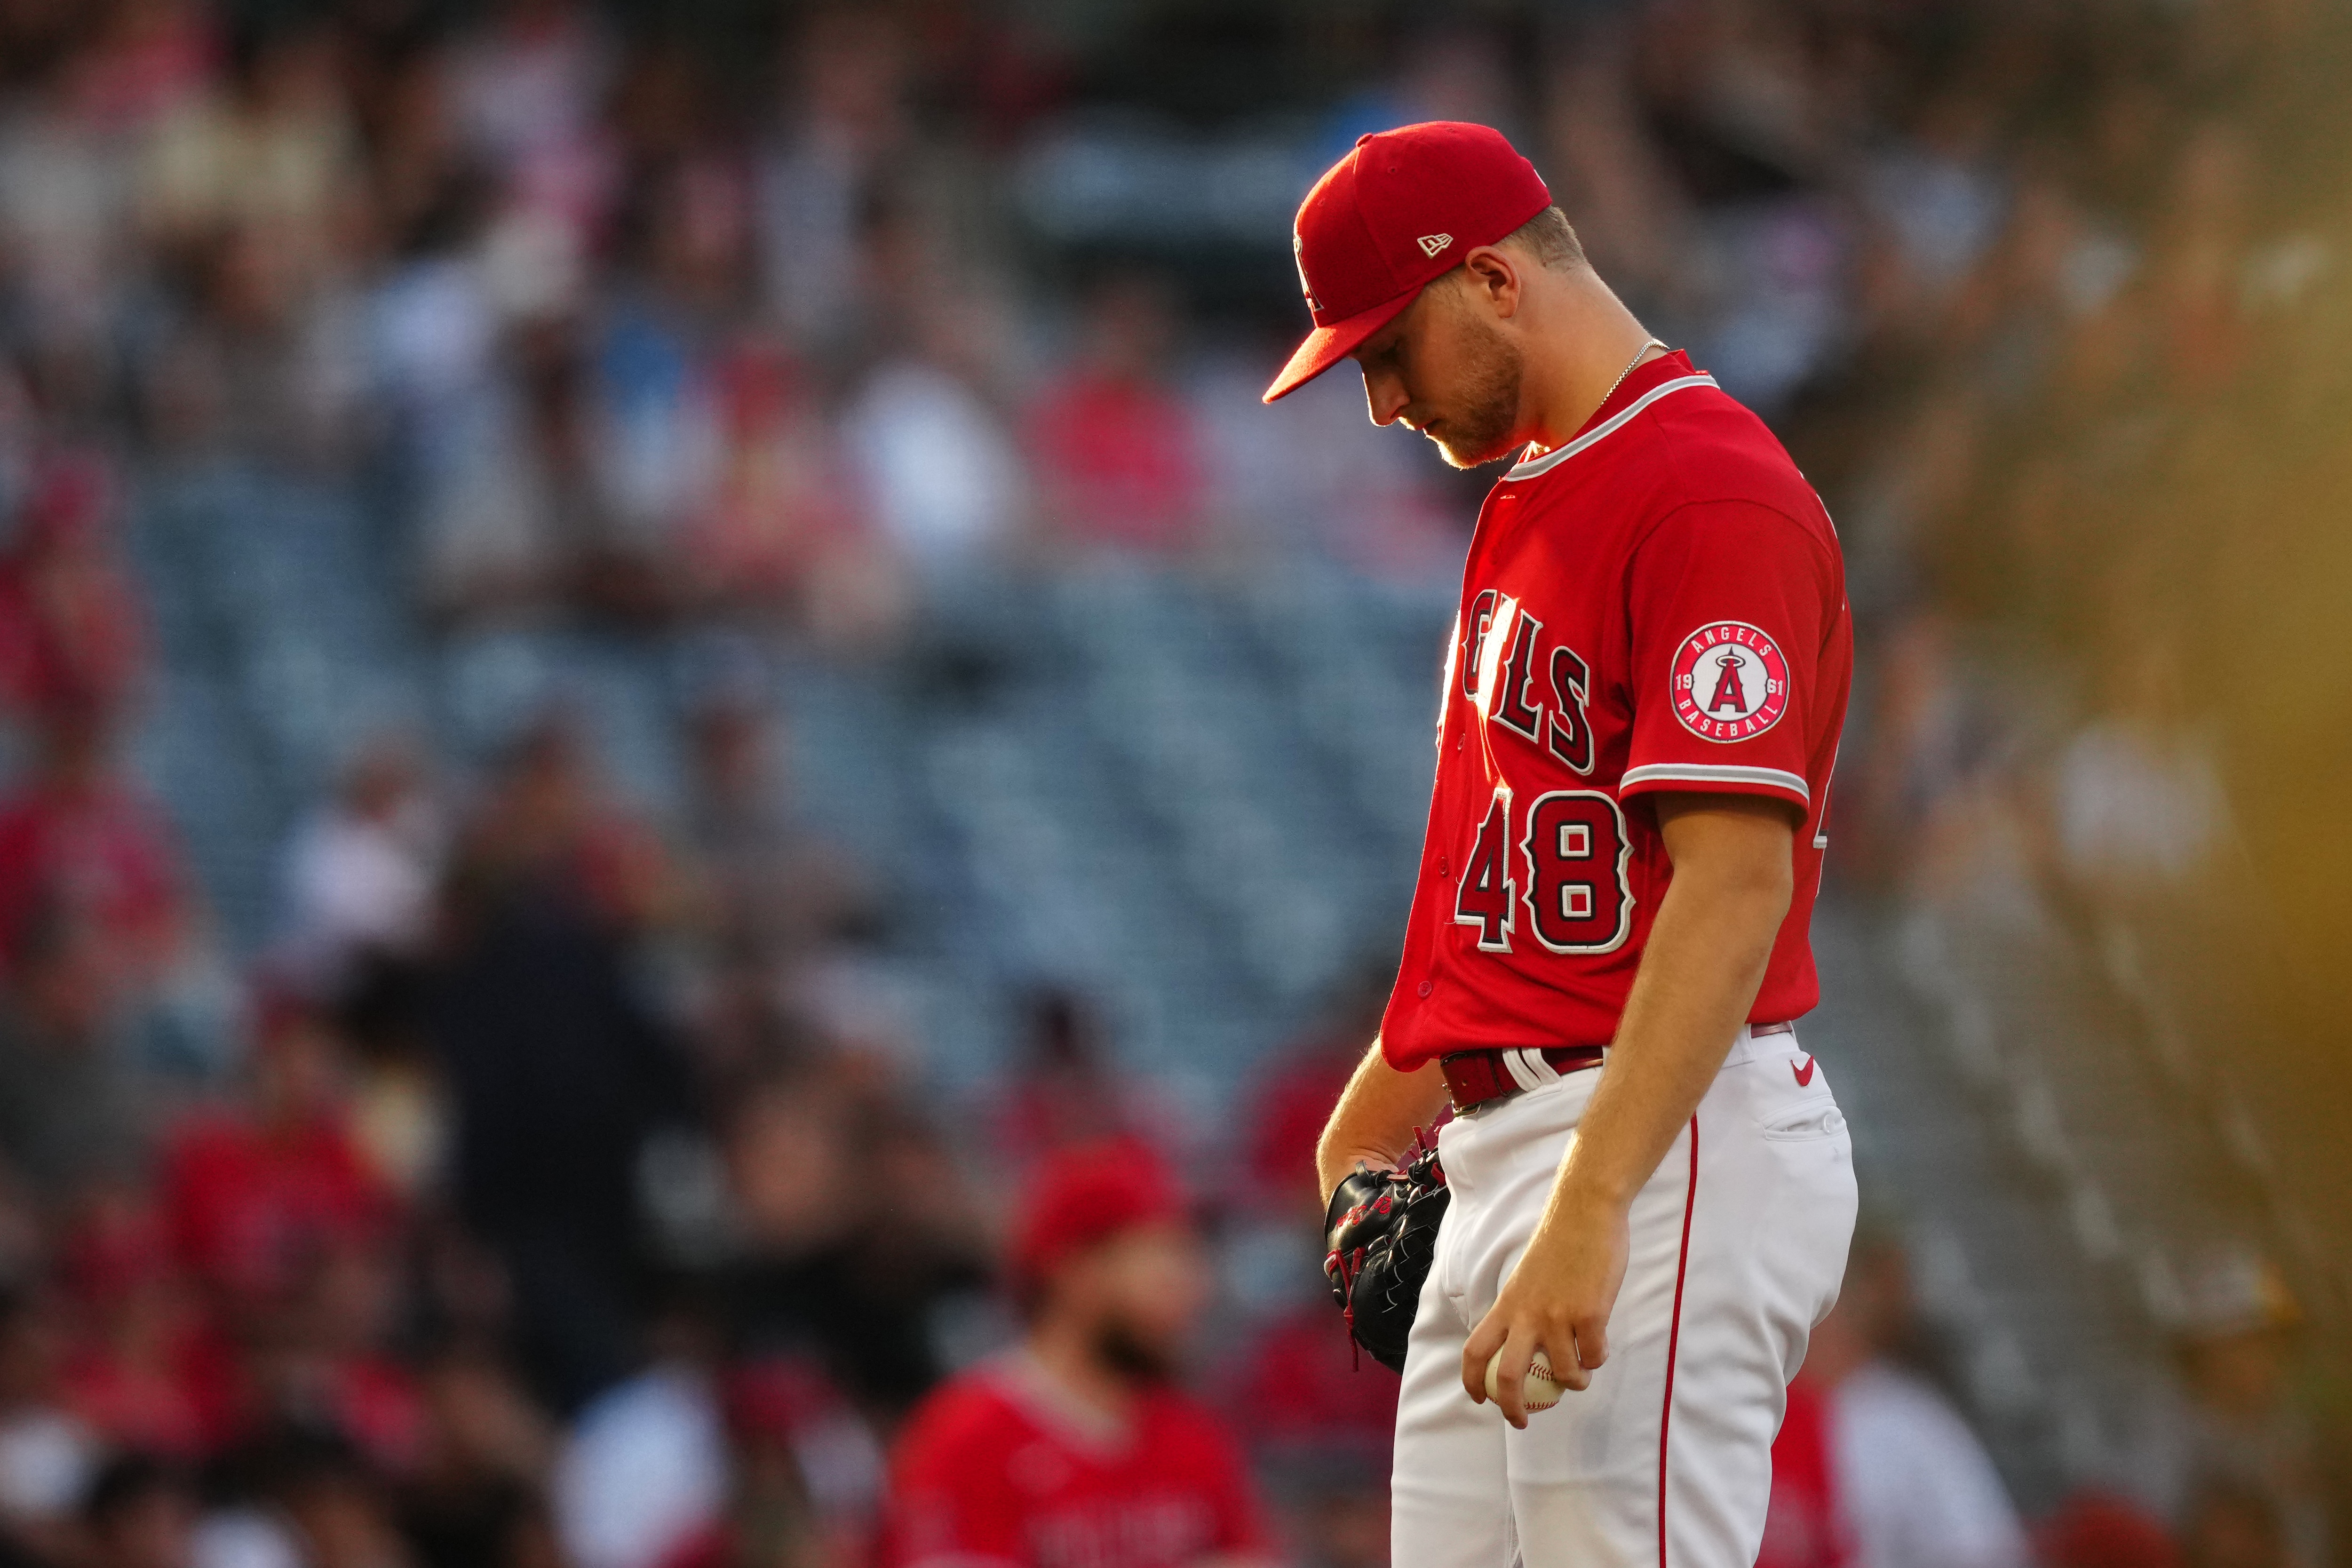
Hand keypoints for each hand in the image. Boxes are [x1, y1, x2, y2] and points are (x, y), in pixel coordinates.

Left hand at [1461, 1192, 1629, 1427]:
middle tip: (1522, 1422)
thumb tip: (1529, 1346)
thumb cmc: (1559, 1243)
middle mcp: (1527, 1315)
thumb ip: (1524, 1310)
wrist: (1585, 1212)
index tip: (1480, 1399)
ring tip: (1581, 1375)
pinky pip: (1594, 1356)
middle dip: (1512, 1408)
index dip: (1471, 1380)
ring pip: (1564, 1374)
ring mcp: (1559, 1316)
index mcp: (1507, 1305)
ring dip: (1575, 1383)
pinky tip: (1599, 1346)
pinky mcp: (1590, 1314)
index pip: (1475, 1349)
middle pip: (1508, 1376)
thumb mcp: (1527, 1279)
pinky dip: (1597, 1359)